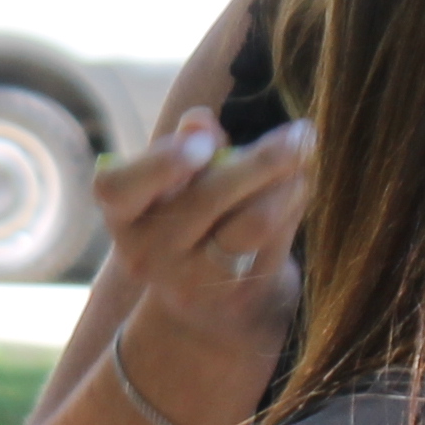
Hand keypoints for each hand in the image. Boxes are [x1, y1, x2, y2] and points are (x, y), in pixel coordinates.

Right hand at [96, 107, 309, 370]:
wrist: (204, 304)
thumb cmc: (189, 218)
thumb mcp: (175, 181)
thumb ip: (186, 145)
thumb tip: (199, 120)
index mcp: (122, 215)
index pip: (117, 188)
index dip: (160, 163)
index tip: (205, 142)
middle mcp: (147, 253)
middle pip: (207, 198)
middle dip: (262, 159)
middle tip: (304, 132)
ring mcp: (190, 281)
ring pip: (252, 223)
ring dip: (288, 183)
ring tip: (306, 155)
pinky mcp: (234, 297)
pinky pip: (275, 242)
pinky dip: (294, 206)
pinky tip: (302, 184)